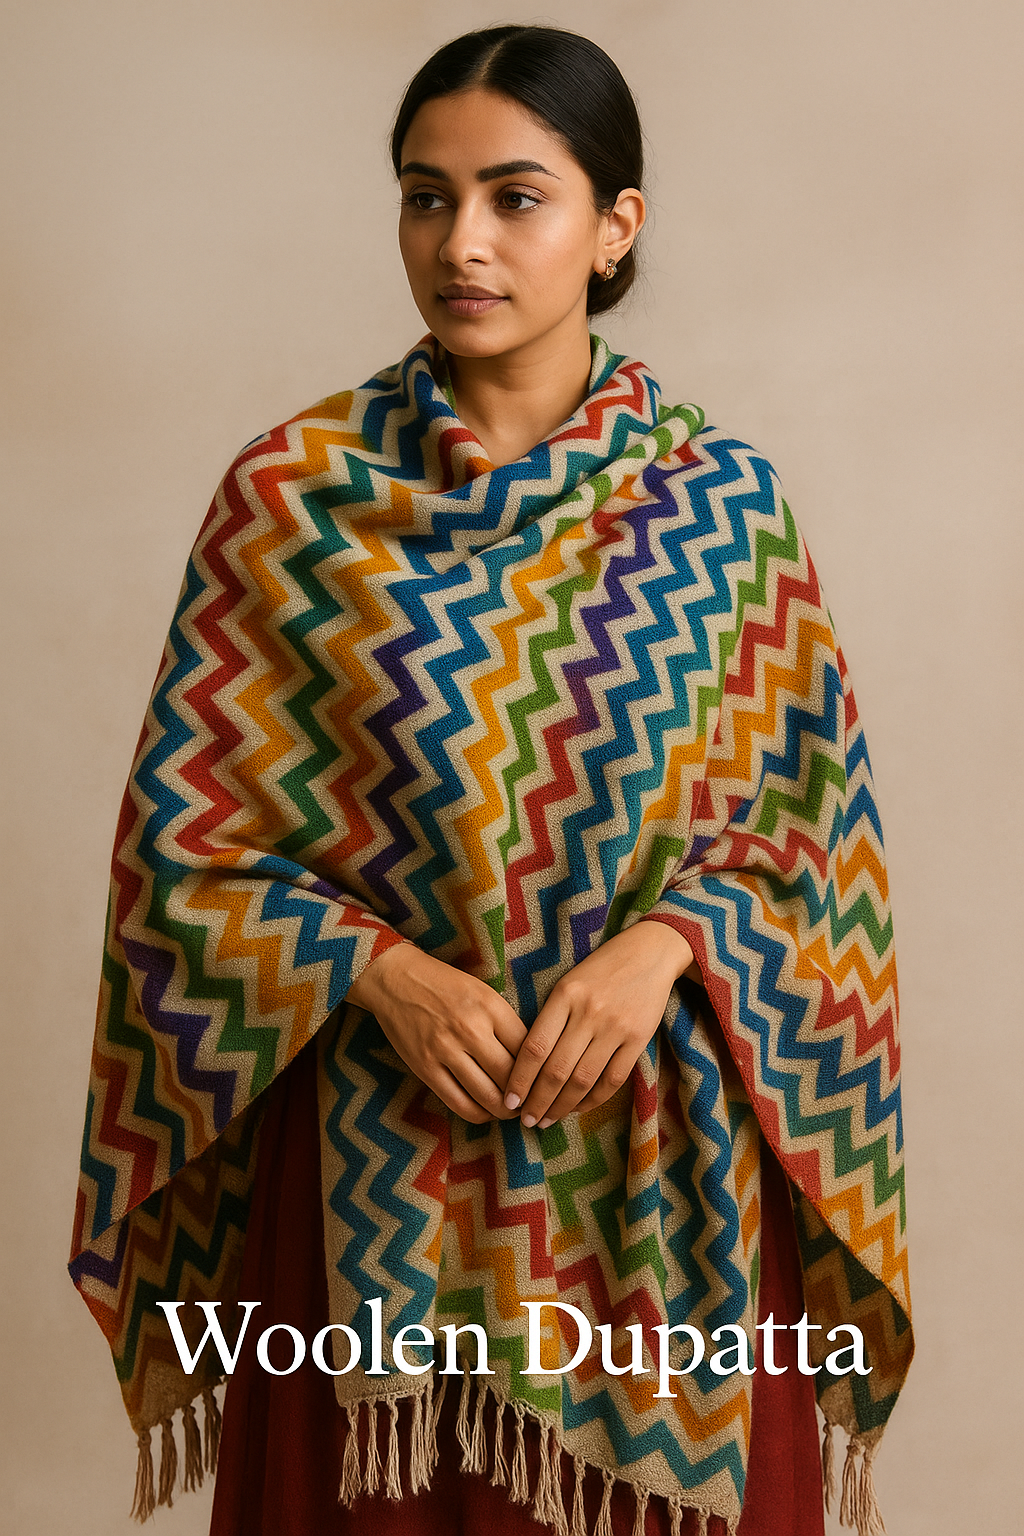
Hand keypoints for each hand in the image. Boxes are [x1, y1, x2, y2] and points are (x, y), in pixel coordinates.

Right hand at [345, 943, 527, 1123]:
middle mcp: (470, 1029)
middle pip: (511, 1077)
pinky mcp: (425, 1067)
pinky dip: (478, 1114)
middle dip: (526, 1097)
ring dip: (505, 1111)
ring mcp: (445, 1050)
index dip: (540, 1071)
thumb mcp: (483, 992)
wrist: (396, 979)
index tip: (543, 1081)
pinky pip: (458, 1103)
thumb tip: (531, 1061)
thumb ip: (506, 1023)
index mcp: (490, 1006)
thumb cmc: (446, 985)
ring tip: (512, 1112)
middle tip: (532, 1103)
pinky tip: (486, 1112)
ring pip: (487, 1096)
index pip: (528, 1049)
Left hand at [502, 920, 697, 1128]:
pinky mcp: (639, 1039)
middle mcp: (589, 1012)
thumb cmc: (600, 969)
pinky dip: (593, 1100)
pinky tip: (578, 1108)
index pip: (534, 1047)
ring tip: (546, 1120)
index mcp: (564, 994)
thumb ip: (550, 1017)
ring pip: (582, 1079)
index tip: (508, 1100)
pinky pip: (613, 1079)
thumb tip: (526, 1065)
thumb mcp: (568, 982)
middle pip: (556, 1070)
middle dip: (537, 1101)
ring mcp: (616, 1027)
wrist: (649, 952)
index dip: (519, 1079)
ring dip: (561, 1107)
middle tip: (524, 1121)